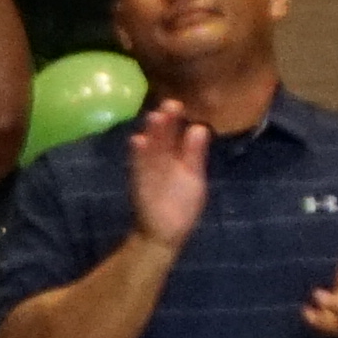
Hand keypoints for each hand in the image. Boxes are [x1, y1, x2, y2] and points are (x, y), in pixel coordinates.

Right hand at [126, 99, 211, 246]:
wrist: (163, 233)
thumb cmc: (181, 205)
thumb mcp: (193, 176)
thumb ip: (194, 153)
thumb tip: (199, 127)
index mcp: (174, 157)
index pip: (174, 134)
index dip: (175, 120)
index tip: (177, 103)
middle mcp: (159, 160)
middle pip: (161, 138)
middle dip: (164, 122)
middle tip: (169, 103)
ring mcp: (148, 172)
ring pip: (150, 150)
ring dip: (151, 135)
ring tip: (154, 116)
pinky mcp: (140, 184)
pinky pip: (139, 168)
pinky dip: (138, 156)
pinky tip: (138, 141)